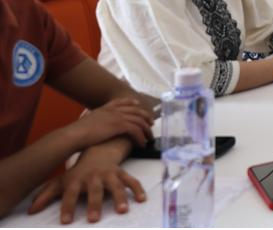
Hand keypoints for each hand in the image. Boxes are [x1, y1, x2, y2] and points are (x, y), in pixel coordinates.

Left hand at [28, 142, 144, 223]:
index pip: (70, 194)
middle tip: (94, 219)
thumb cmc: (77, 173)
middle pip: (94, 191)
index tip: (66, 221)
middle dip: (94, 204)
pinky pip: (131, 181)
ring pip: (116, 186)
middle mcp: (94, 177)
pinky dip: (137, 189)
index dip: (67, 207)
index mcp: (77, 180)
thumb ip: (46, 195)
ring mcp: (109, 174)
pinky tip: (142, 199)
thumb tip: (30, 211)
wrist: (97, 151)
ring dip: (120, 197)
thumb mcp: (61, 182)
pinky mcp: (121, 173)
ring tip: (122, 210)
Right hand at [66, 98, 153, 152]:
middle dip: (145, 116)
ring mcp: (117, 116)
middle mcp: (113, 110)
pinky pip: (136, 130)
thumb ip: (94, 122)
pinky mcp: (120, 125)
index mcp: (104, 108)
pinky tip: (142, 144)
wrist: (74, 135)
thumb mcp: (86, 122)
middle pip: (135, 110)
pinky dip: (141, 138)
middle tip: (151, 123)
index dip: (131, 102)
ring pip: (139, 121)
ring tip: (150, 138)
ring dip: (146, 130)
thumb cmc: (76, 133)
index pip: (121, 102)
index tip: (138, 104)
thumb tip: (95, 128)